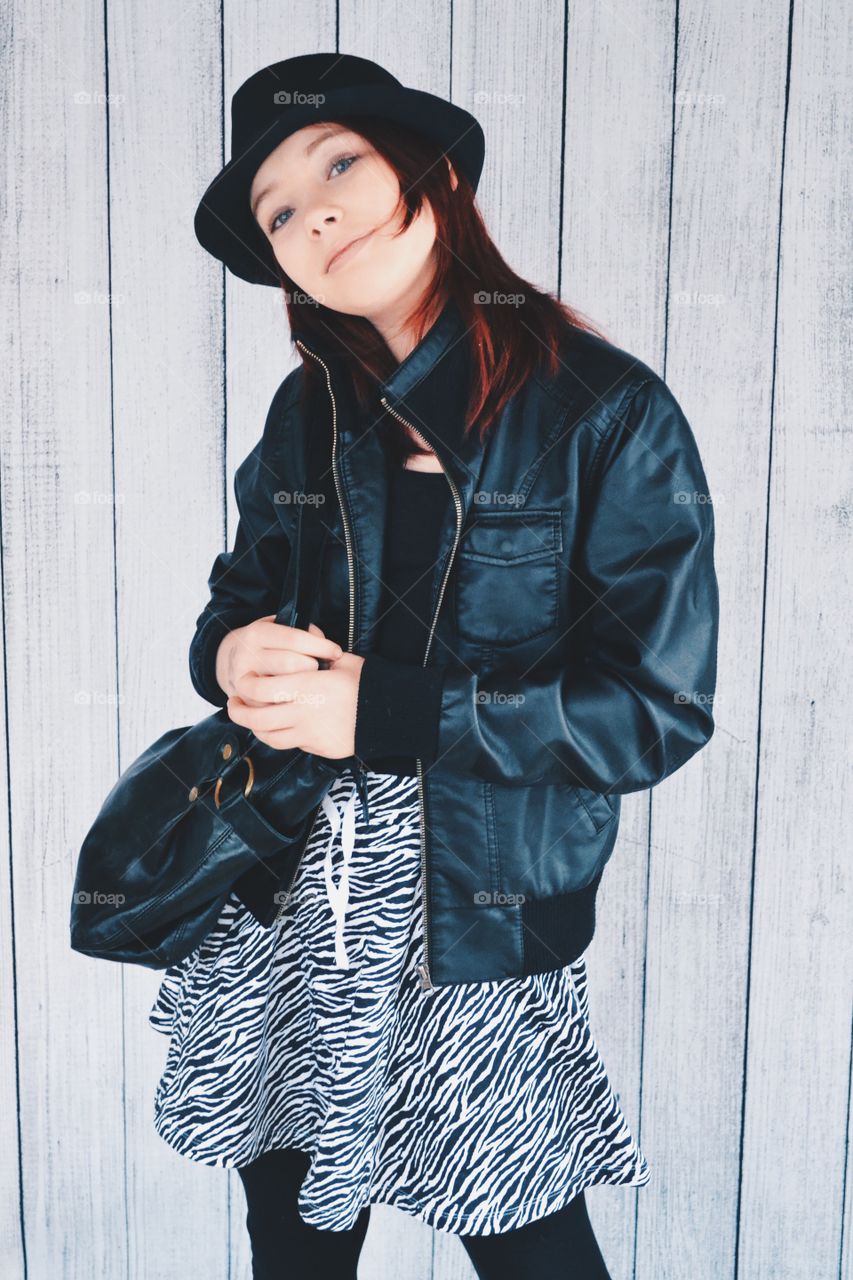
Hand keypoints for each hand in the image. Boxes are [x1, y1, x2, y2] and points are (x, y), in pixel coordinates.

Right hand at [216, 617, 341, 707]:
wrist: (231, 661)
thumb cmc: (267, 644)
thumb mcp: (280, 629)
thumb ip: (304, 633)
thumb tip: (326, 648)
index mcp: (257, 634)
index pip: (295, 639)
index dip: (321, 646)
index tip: (336, 652)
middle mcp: (247, 656)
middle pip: (291, 665)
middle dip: (313, 668)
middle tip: (320, 670)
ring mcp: (243, 681)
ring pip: (282, 689)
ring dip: (303, 688)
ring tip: (311, 684)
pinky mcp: (246, 702)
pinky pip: (274, 708)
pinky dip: (291, 705)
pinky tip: (299, 699)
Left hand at [226, 632, 364, 757]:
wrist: (390, 715)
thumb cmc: (367, 684)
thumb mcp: (344, 661)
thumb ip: (319, 652)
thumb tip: (307, 635)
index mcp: (307, 686)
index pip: (262, 688)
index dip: (246, 685)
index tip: (242, 682)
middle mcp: (303, 712)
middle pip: (257, 718)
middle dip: (239, 712)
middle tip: (233, 704)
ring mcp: (309, 734)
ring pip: (269, 736)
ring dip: (255, 727)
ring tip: (252, 718)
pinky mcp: (318, 748)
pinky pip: (290, 744)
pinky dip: (279, 736)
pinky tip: (279, 727)